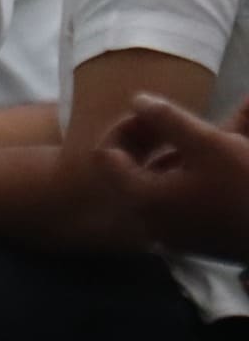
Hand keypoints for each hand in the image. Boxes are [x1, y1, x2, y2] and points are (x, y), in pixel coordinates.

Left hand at [98, 93, 248, 262]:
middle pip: (128, 170)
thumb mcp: (207, 142)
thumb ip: (167, 118)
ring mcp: (172, 234)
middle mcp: (149, 221)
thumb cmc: (244, 187)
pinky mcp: (196, 239)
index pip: (106, 155)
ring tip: (193, 135)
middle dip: (148, 139)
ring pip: (155, 184)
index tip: (154, 113)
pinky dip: (183, 176)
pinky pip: (174, 200)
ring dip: (168, 155)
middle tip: (169, 119)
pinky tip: (206, 161)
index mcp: (141, 198)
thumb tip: (138, 101)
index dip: (126, 127)